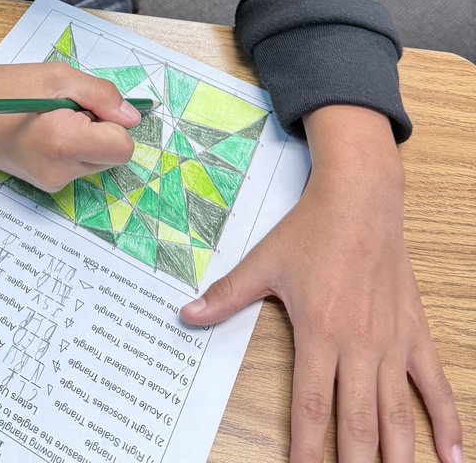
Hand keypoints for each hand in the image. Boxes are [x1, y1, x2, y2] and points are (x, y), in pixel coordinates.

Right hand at [0, 61, 140, 189]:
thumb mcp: (58, 77)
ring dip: (85, 138)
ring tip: (52, 119)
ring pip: (97, 160)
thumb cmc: (6, 88)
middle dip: (99, 129)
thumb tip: (132, 117)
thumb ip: (102, 96)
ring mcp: (52, 183)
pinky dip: (71, 147)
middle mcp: (60, 172)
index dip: (111, 120)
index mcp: (64, 142)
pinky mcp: (46, 185)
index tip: (85, 105)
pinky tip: (44, 132)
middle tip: (65, 108)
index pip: (122, 146)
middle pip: (112, 155)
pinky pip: (78, 165)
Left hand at [180, 106, 462, 462]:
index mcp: (319, 331)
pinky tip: (453, 458)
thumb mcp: (263, 262)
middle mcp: (358, 345)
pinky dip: (447, 421)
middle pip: (357, 423)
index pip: (311, 407)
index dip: (306, 450)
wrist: (361, 200)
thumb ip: (227, 294)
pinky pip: (434, 384)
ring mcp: (391, 342)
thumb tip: (187, 314)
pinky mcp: (414, 332)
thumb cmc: (311, 230)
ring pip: (396, 414)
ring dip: (396, 454)